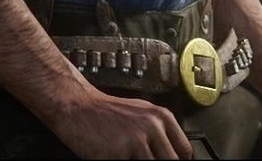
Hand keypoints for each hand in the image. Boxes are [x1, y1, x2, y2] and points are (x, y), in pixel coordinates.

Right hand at [46, 87, 193, 158]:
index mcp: (161, 117)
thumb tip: (175, 153)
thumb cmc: (107, 111)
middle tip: (145, 160)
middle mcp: (151, 128)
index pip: (184, 151)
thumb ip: (159, 131)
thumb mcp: (142, 113)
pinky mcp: (116, 154)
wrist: (77, 106)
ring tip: (130, 158)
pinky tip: (117, 159)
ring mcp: (134, 142)